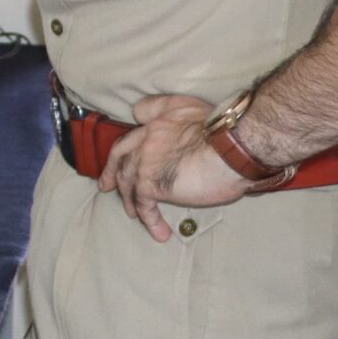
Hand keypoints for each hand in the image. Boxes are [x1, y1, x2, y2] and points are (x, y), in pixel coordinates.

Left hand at [96, 94, 254, 240]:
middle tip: (107, 185)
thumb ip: (167, 108)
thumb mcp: (190, 105)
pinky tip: (159, 232)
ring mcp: (144, 161)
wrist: (230, 148)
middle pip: (122, 156)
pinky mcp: (150, 184)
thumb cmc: (221, 129)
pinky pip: (144, 205)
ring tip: (134, 214)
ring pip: (128, 182)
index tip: (125, 153)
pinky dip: (150, 220)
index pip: (134, 130)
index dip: (129, 141)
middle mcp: (145, 138)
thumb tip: (152, 118)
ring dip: (130, 201)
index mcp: (157, 120)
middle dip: (112, 171)